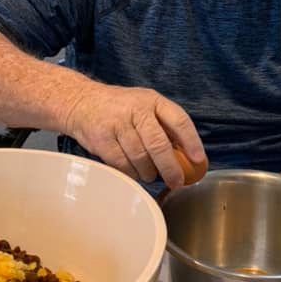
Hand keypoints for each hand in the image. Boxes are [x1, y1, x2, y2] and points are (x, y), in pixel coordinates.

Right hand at [63, 84, 205, 188]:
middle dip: (170, 167)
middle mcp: (136, 109)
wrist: (82, 102)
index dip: (191, 142)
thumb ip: (163, 125)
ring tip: (150, 174)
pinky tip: (133, 172)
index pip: (179, 120)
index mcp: (152, 100)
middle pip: (159, 144)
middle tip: (176, 181)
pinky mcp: (102, 139)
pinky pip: (122, 164)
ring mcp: (117, 124)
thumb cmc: (119, 108)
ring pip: (140, 158)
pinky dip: (131, 173)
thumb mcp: (144, 105)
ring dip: (149, 172)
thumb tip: (185, 155)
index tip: (198, 160)